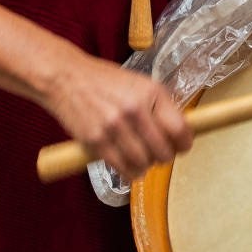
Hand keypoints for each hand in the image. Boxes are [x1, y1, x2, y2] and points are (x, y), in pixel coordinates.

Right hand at [41, 49, 192, 178]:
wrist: (67, 78)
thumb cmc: (104, 80)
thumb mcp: (139, 83)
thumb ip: (158, 105)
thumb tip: (178, 131)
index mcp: (151, 92)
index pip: (179, 129)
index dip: (185, 144)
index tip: (183, 147)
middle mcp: (135, 109)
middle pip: (163, 151)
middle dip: (165, 157)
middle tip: (161, 155)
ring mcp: (114, 127)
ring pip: (143, 163)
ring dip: (146, 166)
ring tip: (143, 161)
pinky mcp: (96, 141)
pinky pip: (121, 167)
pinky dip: (129, 172)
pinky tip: (129, 168)